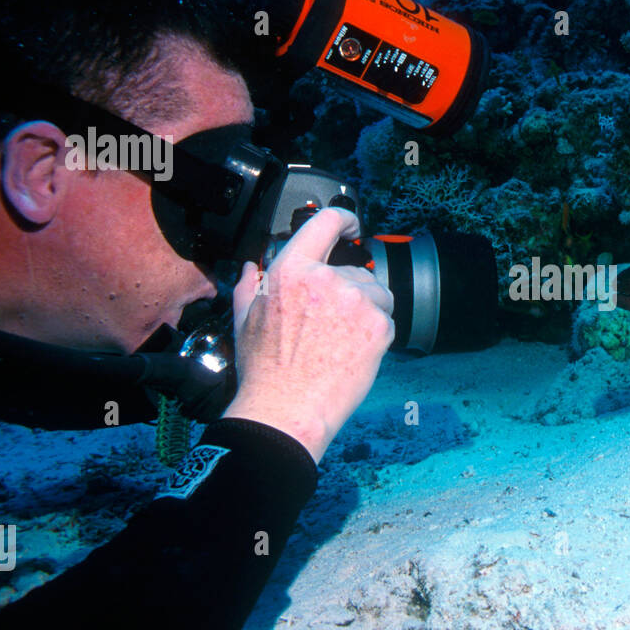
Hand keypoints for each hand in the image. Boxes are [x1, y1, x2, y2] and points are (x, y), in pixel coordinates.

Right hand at [222, 207, 393, 462]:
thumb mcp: (243, 318)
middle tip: (329, 325)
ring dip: (365, 311)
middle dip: (348, 292)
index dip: (344, 219)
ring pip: (375, 294)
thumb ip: (250, 284)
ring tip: (340, 341)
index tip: (351, 226)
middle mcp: (327, 279)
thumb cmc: (263, 369)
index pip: (326, 221)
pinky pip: (387, 319)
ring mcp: (357, 302)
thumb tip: (253, 267)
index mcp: (291, 270)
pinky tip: (352, 352)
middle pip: (355, 271)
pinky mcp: (379, 327)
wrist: (286, 410)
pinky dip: (375, 333)